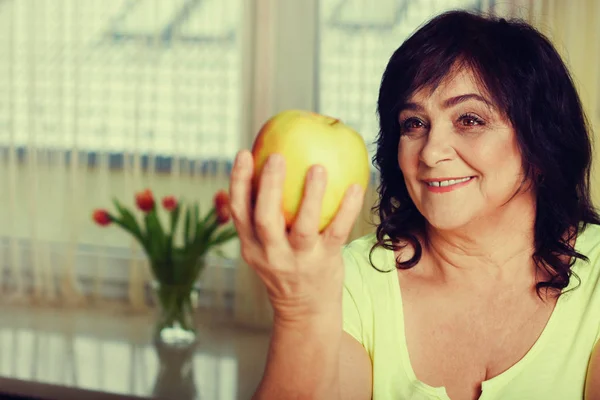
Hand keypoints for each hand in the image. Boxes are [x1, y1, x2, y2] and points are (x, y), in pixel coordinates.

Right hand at [229, 150, 364, 322]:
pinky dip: (346, 210)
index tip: (244, 152)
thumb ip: (262, 216)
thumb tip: (266, 168)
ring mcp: (299, 260)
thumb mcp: (264, 248)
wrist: (306, 310)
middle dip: (269, 186)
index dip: (238, 182)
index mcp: (252, 246)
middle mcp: (271, 254)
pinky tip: (356, 187)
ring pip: (301, 227)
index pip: (239, 211)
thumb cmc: (285, 266)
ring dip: (310, 197)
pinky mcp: (325, 262)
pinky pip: (337, 233)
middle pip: (265, 218)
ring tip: (318, 168)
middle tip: (277, 156)